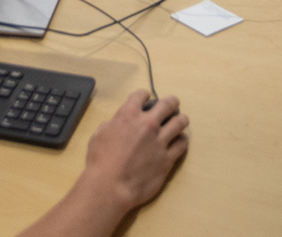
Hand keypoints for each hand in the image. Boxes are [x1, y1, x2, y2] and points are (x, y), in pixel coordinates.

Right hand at [81, 91, 189, 211]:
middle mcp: (148, 124)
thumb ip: (111, 125)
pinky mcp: (168, 158)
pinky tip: (179, 141)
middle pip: (168, 104)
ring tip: (180, 121)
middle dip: (170, 102)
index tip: (147, 99)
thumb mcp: (99, 135)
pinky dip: (181, 140)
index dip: (144, 95)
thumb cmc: (100, 161)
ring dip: (180, 119)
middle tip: (171, 105)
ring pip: (180, 122)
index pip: (141, 94)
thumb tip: (116, 124)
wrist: (110, 186)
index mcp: (128, 115)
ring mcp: (160, 141)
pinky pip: (182, 144)